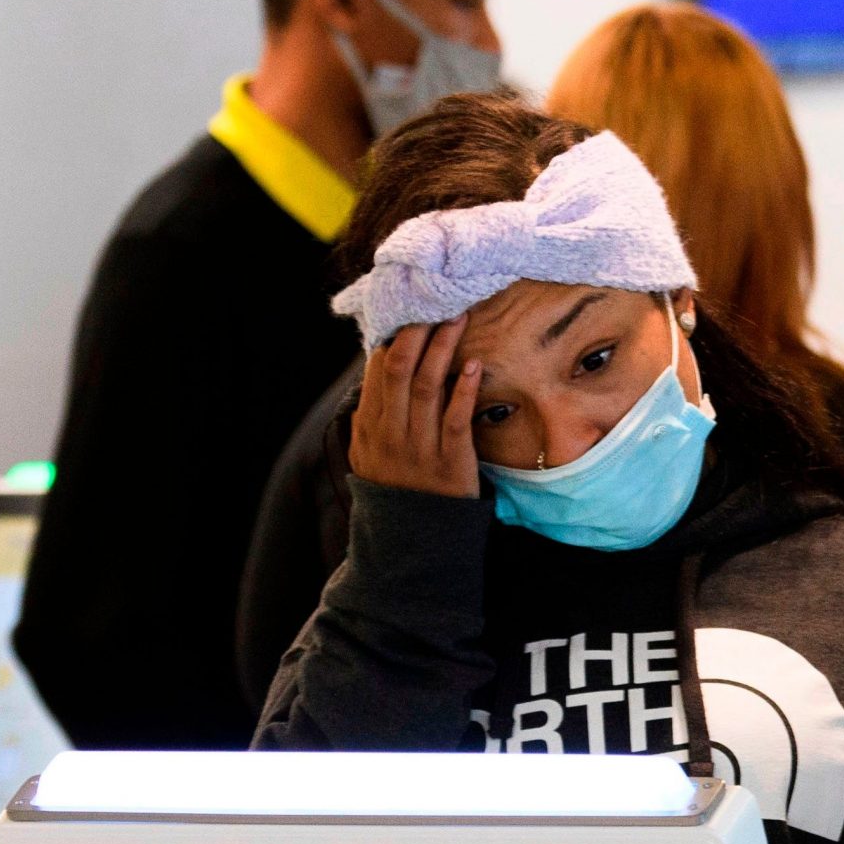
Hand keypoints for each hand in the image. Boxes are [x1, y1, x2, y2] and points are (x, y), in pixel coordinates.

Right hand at [348, 317, 481, 497]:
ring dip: (443, 350)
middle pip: (401, 371)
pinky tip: (474, 366)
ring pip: (428, 388)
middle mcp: (390, 433)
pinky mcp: (450, 463)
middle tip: (436, 302)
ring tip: (457, 320)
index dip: (395, 337)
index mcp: (370, 426)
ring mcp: (419, 448)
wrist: (413, 541)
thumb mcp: (370, 451)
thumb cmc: (398, 486)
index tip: (412, 309)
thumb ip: (374, 411)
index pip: (378, 371)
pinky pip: (455, 420)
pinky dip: (464, 391)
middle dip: (417, 333)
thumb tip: (379, 364)